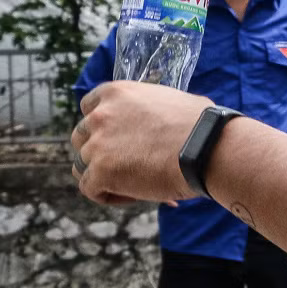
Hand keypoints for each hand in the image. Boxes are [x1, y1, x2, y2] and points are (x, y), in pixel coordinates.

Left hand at [71, 82, 210, 206]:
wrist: (205, 148)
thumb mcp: (167, 100)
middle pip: (81, 138)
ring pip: (82, 166)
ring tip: (133, 183)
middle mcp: (100, 115)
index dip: (101, 126)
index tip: (118, 139)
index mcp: (116, 92)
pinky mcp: (101, 172)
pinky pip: (90, 188)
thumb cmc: (200, 126)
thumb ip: (146, 109)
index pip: (88, 107)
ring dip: (102, 176)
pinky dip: (108, 195)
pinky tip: (135, 194)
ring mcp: (97, 144)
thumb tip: (152, 123)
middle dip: (99, 152)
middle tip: (126, 164)